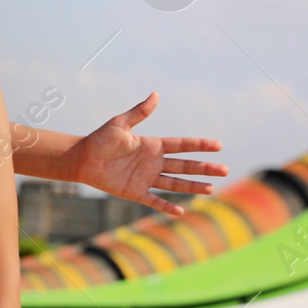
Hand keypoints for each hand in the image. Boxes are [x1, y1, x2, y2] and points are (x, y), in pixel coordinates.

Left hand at [71, 92, 227, 215]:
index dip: (199, 145)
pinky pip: (153, 200)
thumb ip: (140, 112)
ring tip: (211, 189)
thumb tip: (156, 94)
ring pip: (175, 184)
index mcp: (152, 145)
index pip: (181, 145)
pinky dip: (166, 206)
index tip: (218, 145)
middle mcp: (153, 162)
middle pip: (184, 165)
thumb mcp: (120, 124)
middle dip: (204, 168)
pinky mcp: (134, 191)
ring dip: (192, 186)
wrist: (82, 158)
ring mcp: (145, 178)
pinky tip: (180, 212)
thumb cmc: (100, 139)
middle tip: (225, 170)